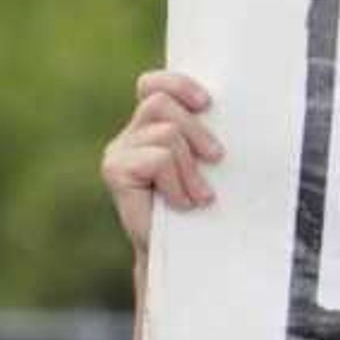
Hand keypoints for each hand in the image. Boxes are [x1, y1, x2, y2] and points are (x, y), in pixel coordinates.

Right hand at [102, 69, 222, 267]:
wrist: (178, 256)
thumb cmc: (198, 209)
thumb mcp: (204, 165)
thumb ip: (202, 136)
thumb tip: (224, 111)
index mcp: (149, 126)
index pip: (153, 85)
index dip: (177, 84)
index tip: (207, 104)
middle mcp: (129, 135)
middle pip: (161, 103)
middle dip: (196, 129)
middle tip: (217, 158)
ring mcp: (118, 152)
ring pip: (166, 134)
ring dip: (190, 167)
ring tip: (200, 195)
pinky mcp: (115, 170)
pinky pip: (158, 159)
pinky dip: (177, 183)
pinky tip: (181, 204)